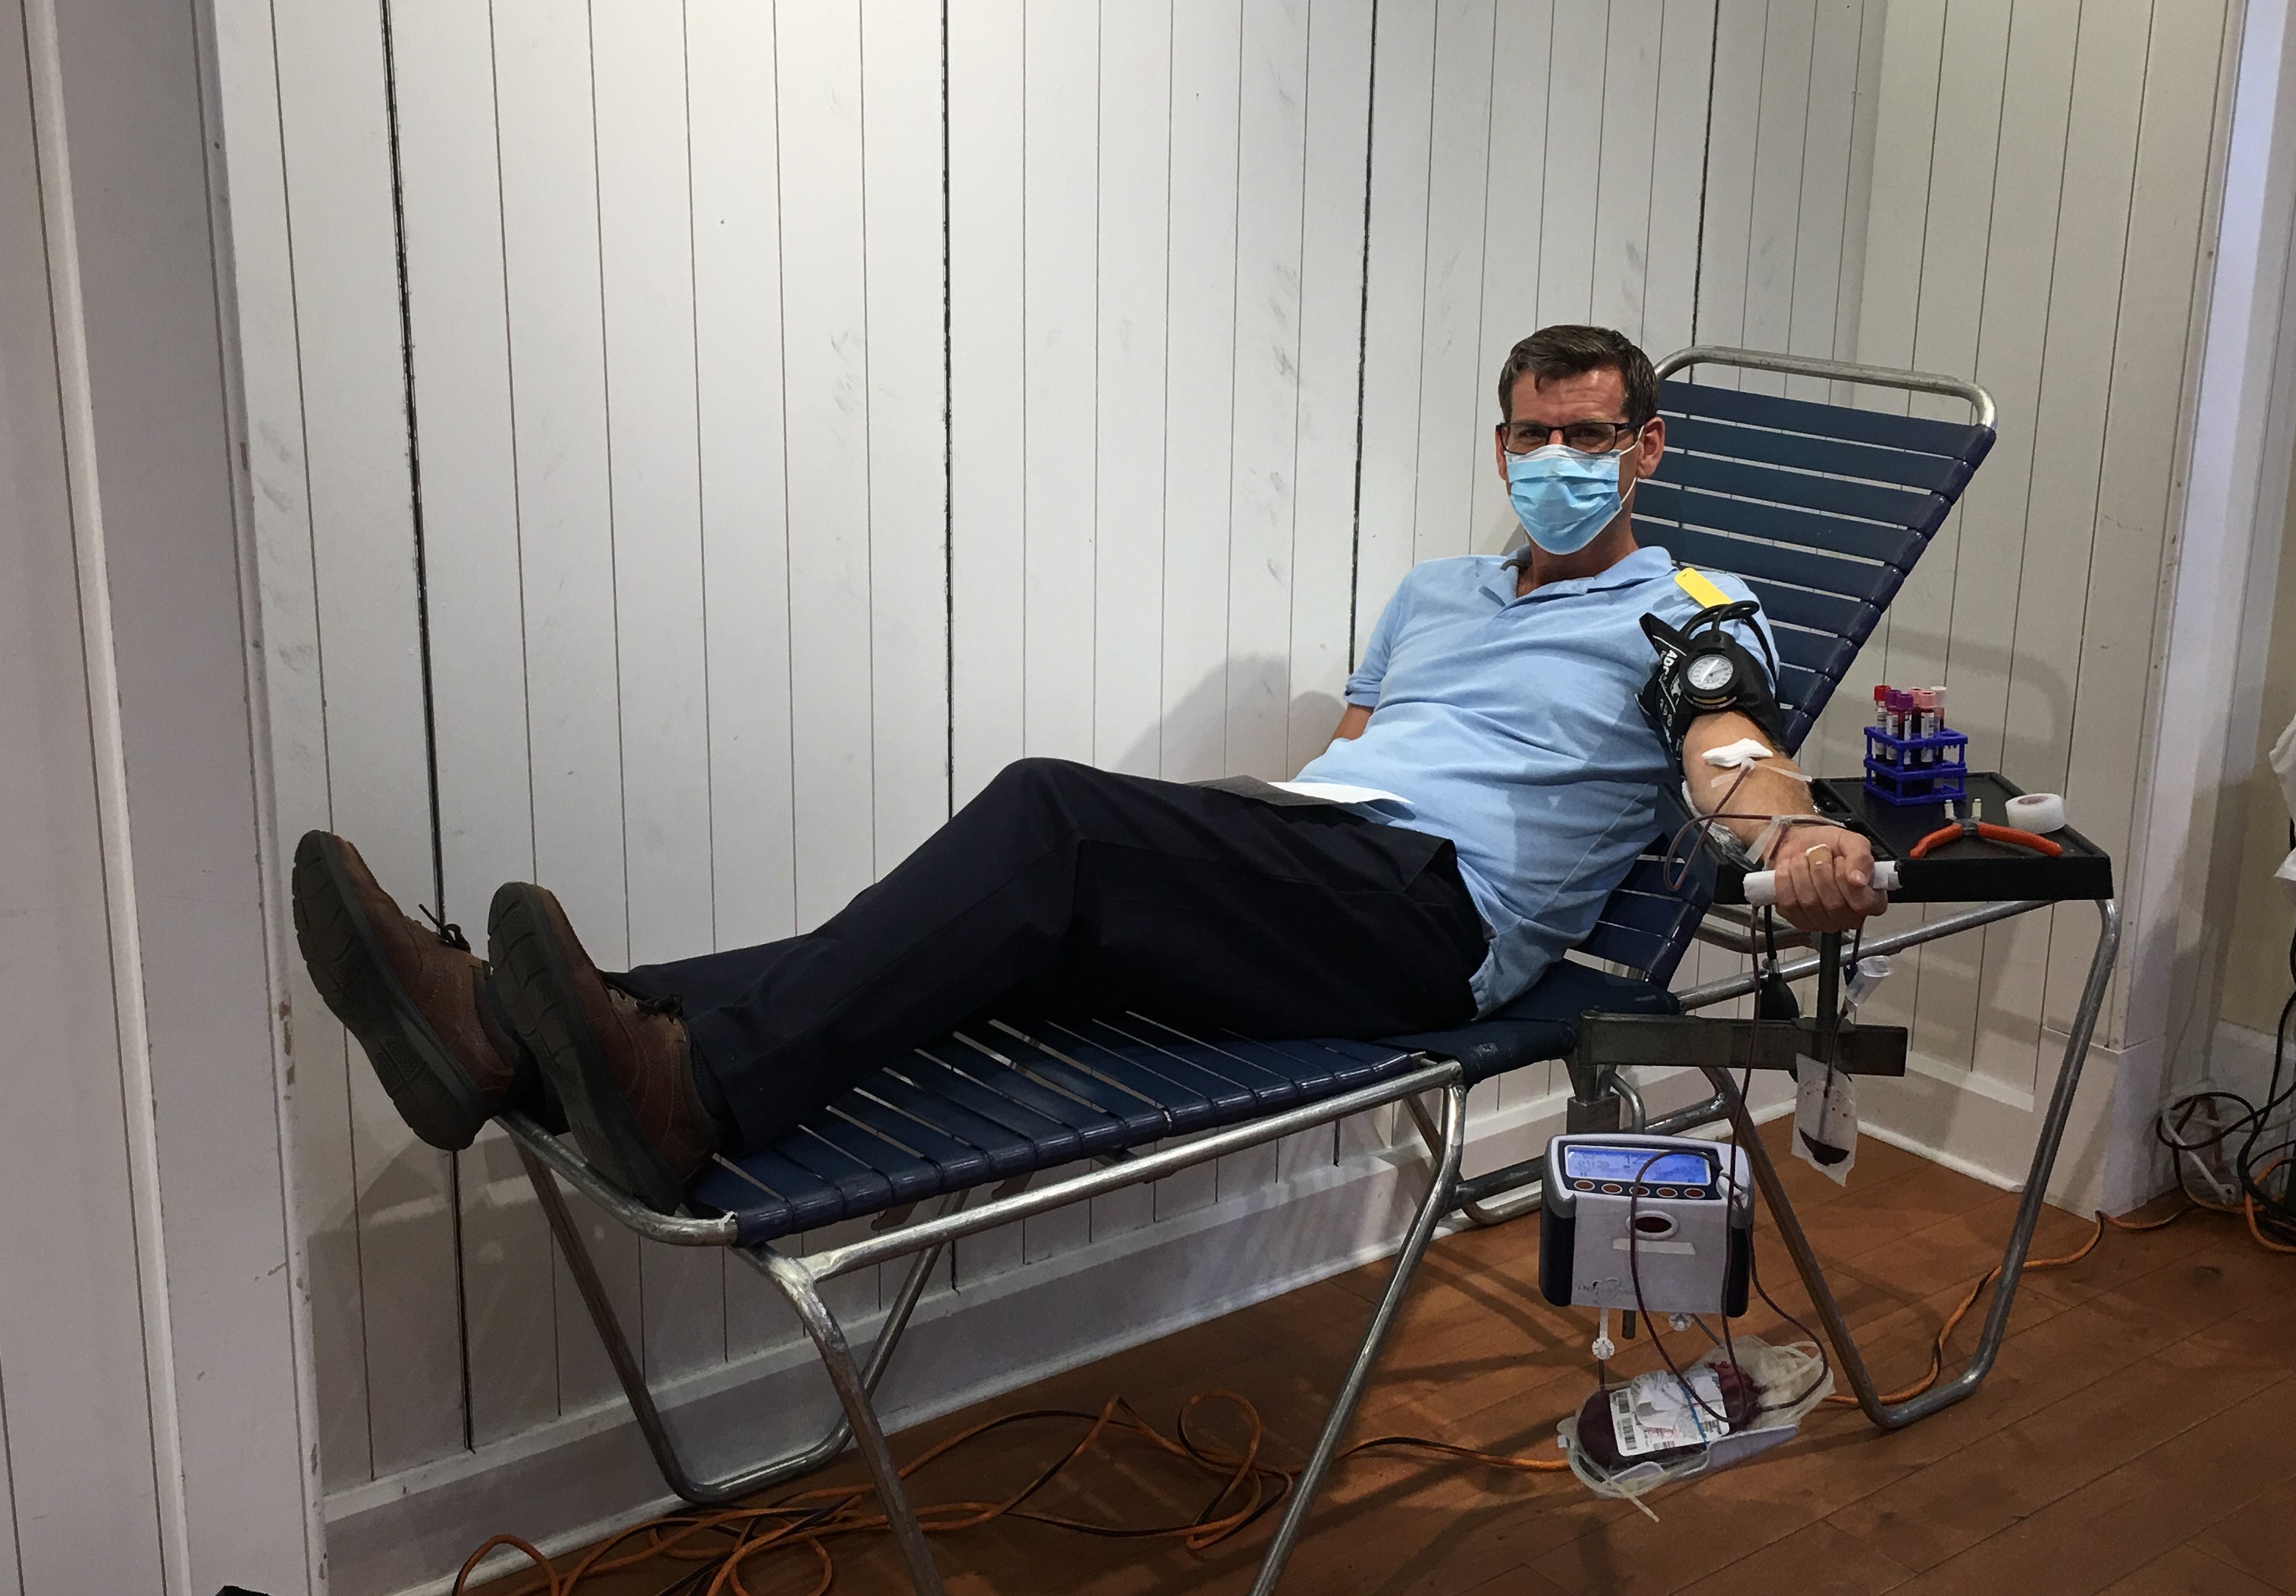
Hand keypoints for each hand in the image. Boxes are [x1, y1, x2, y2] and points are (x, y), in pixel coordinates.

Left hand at [1771, 824, 1887, 932]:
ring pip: (1810, 903)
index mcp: (1870, 899)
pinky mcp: (1798, 919)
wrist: (1800, 843)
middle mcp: (1849, 916)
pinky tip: (1789, 869)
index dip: (1847, 879)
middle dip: (1821, 870)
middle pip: (1833, 904)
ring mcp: (1823, 921)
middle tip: (1818, 854)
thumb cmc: (1830, 846)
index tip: (1839, 860)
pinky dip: (1785, 880)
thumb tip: (1858, 880)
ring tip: (1803, 859)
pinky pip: (1789, 904)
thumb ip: (1861, 857)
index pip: (1862, 904)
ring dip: (1802, 872)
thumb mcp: (1851, 842)